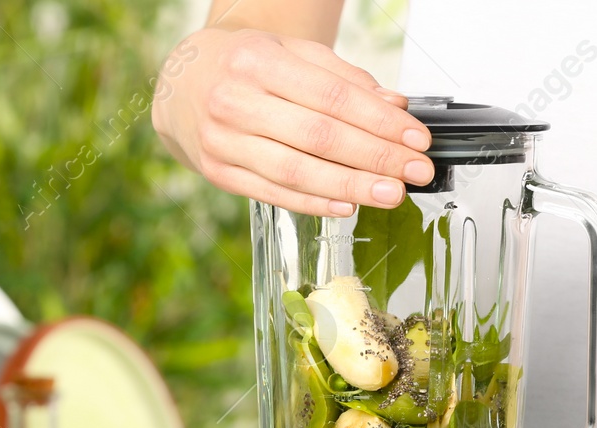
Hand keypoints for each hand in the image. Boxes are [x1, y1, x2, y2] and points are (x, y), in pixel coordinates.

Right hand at [152, 27, 433, 215]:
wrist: (180, 83)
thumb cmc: (242, 66)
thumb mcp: (290, 53)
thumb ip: (342, 78)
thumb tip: (395, 106)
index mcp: (256, 61)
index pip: (332, 97)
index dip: (379, 122)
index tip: (416, 139)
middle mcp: (235, 101)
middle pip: (319, 137)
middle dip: (376, 157)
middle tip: (415, 171)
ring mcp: (223, 141)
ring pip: (297, 171)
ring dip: (351, 186)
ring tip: (390, 193)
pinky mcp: (219, 173)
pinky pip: (274, 193)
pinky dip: (314, 203)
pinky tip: (347, 205)